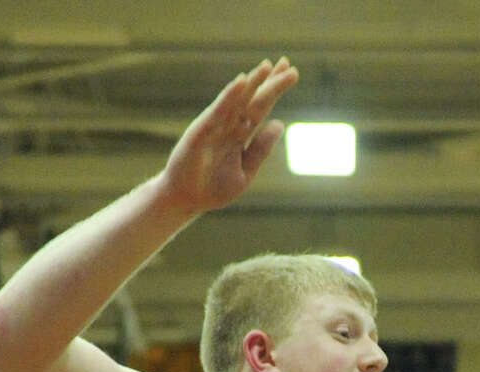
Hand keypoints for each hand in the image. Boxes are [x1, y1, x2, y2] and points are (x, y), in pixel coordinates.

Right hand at [161, 58, 298, 216]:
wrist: (187, 200)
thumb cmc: (214, 187)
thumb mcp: (244, 171)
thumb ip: (260, 149)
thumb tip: (280, 124)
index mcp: (240, 134)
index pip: (262, 107)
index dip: (274, 90)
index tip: (292, 73)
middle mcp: (229, 125)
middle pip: (253, 99)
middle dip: (270, 82)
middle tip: (288, 63)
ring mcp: (215, 126)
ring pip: (237, 100)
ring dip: (252, 82)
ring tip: (267, 66)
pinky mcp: (202, 131)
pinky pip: (219, 110)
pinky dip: (230, 96)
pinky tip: (242, 82)